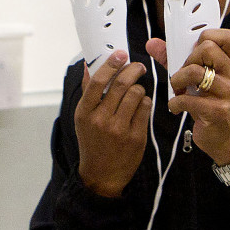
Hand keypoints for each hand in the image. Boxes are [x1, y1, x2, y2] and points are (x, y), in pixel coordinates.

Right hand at [75, 50, 150, 197]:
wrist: (101, 175)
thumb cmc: (92, 142)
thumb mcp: (83, 118)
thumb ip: (88, 92)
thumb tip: (89, 64)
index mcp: (84, 113)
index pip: (98, 82)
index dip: (110, 65)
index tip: (120, 54)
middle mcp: (101, 120)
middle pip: (121, 85)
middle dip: (133, 70)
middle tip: (138, 66)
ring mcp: (119, 129)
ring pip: (137, 94)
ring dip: (139, 89)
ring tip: (136, 93)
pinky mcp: (136, 137)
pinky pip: (146, 108)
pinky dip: (145, 103)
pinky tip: (140, 107)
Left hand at [146, 28, 229, 165]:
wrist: (226, 140)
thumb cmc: (212, 107)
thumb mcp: (199, 82)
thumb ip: (175, 60)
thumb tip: (152, 43)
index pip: (226, 36)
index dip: (206, 36)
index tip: (194, 51)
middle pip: (207, 48)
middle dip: (187, 61)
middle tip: (183, 76)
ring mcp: (228, 93)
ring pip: (195, 71)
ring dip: (177, 81)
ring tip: (177, 91)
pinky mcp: (218, 111)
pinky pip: (188, 99)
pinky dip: (175, 103)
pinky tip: (177, 108)